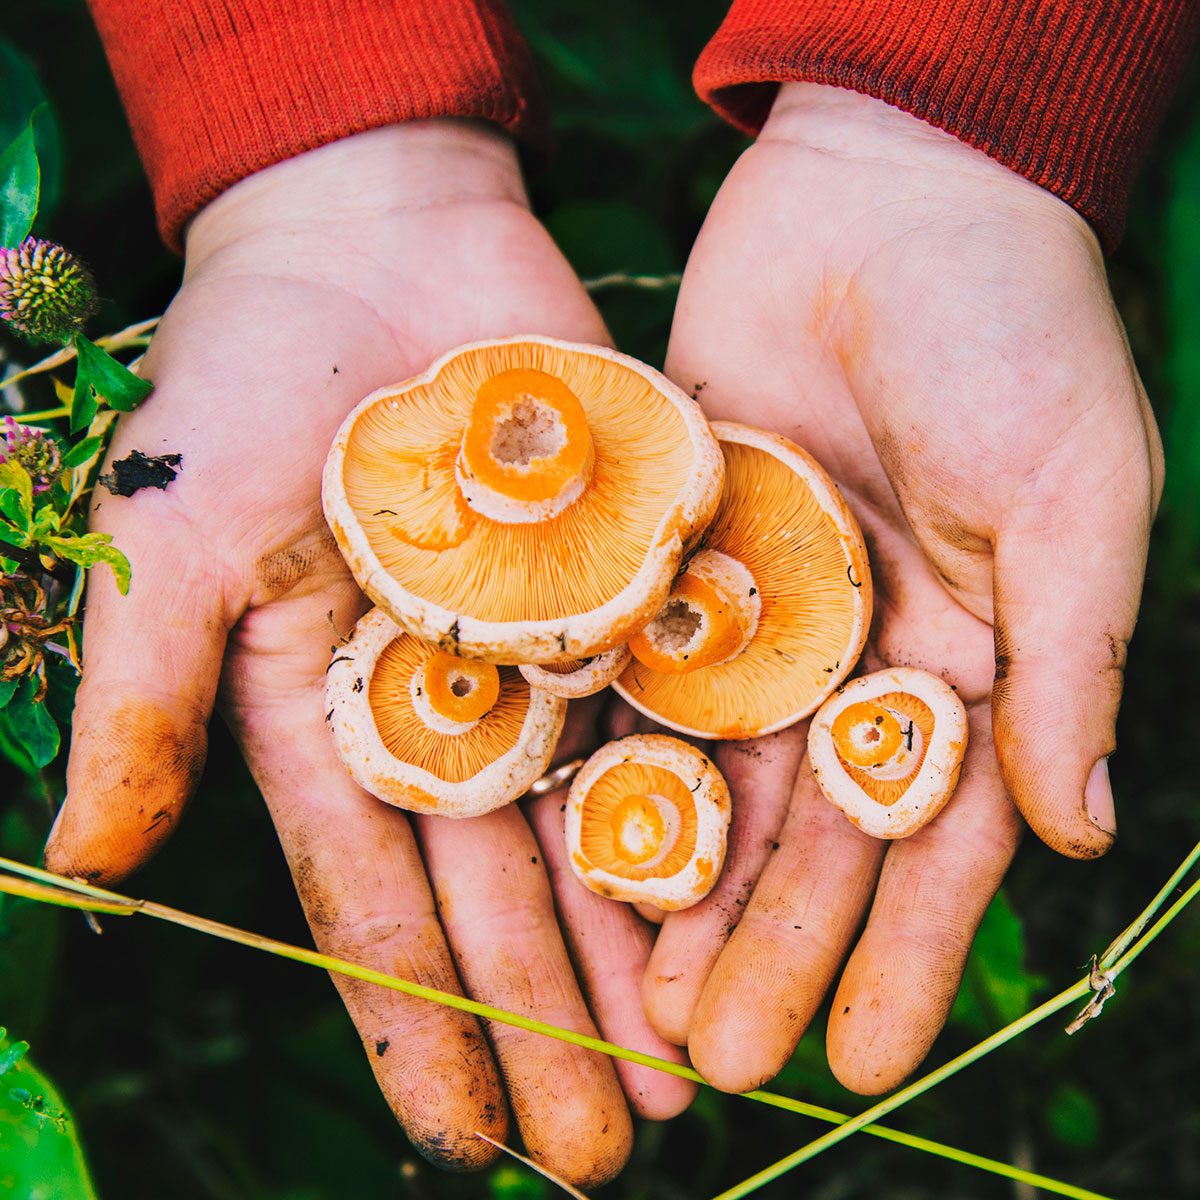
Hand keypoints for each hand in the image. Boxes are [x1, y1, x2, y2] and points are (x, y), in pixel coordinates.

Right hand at [43, 120, 692, 1184]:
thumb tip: (85, 866)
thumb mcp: (175, 535)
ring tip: (688, 1072)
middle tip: (612, 1150)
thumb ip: (146, 697)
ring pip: (601, 828)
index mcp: (338, 715)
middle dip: (551, 1022)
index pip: (381, 901)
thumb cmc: (249, 375)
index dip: (421, 1026)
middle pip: (507, 891)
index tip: (466, 1146)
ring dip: (640, 949)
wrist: (375, 237)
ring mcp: (548, 653)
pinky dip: (708, 802)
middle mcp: (452, 706)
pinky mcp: (627, 586)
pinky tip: (747, 902)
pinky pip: (675, 710)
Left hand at [645, 84, 1161, 1094]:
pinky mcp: (665, 556)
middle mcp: (852, 658)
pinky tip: (565, 850)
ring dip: (673, 887)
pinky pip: (627, 673)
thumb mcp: (1074, 492)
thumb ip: (1077, 660)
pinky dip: (600, 759)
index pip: (933, 837)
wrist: (882, 195)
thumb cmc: (1012, 327)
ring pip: (706, 778)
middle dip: (766, 947)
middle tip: (716, 1063)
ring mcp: (752, 615)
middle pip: (803, 833)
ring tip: (636, 1005)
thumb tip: (1086, 832)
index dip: (904, 953)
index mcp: (966, 660)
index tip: (862, 1059)